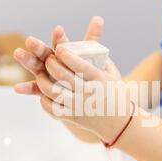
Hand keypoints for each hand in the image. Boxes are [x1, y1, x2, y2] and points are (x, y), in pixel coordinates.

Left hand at [33, 19, 131, 142]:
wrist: (120, 123)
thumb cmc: (116, 94)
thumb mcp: (113, 74)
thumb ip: (101, 57)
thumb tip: (91, 36)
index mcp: (99, 80)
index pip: (80, 66)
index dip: (67, 56)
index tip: (58, 48)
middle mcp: (88, 93)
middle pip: (62, 76)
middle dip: (51, 64)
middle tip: (48, 59)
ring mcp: (78, 106)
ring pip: (53, 92)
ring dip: (43, 80)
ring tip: (41, 74)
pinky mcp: (72, 117)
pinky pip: (51, 108)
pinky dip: (44, 99)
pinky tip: (44, 92)